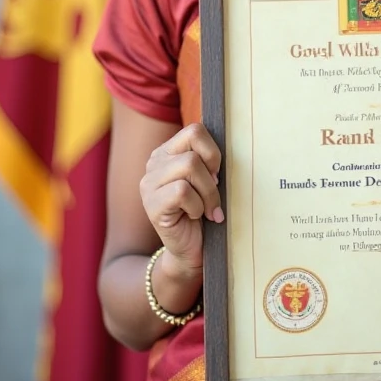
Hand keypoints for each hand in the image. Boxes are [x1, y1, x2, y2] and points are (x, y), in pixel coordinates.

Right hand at [140, 123, 222, 276]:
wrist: (191, 249)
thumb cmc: (204, 211)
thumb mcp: (209, 179)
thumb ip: (210, 160)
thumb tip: (231, 142)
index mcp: (168, 151)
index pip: (194, 130)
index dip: (212, 152)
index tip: (217, 173)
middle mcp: (154, 163)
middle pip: (193, 153)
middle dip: (211, 179)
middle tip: (213, 197)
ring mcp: (149, 184)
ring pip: (188, 168)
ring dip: (206, 193)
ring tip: (207, 210)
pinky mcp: (151, 204)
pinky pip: (181, 191)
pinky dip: (196, 206)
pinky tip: (194, 217)